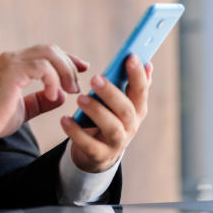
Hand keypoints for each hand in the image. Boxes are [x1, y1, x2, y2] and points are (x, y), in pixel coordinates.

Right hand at [0, 45, 88, 144]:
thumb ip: (41, 101)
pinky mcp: (13, 70)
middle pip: (51, 49)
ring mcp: (13, 62)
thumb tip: (61, 96)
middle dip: (70, 64)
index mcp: (16, 65)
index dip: (67, 60)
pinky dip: (53, 80)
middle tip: (77, 84)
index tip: (82, 69)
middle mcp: (14, 58)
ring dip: (64, 71)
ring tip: (69, 90)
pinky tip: (53, 94)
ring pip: (49, 54)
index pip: (47, 53)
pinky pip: (42, 67)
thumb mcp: (24, 109)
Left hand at [60, 56, 152, 173]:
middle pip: (126, 109)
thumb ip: (130, 84)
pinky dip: (76, 132)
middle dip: (111, 93)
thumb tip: (147, 64)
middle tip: (95, 78)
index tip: (131, 56)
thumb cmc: (108, 118)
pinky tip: (65, 119)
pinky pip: (89, 145)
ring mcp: (116, 143)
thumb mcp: (120, 102)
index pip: (141, 90)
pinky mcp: (99, 155)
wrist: (97, 154)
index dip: (137, 74)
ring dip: (96, 111)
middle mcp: (131, 126)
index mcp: (137, 109)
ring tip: (80, 99)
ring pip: (111, 128)